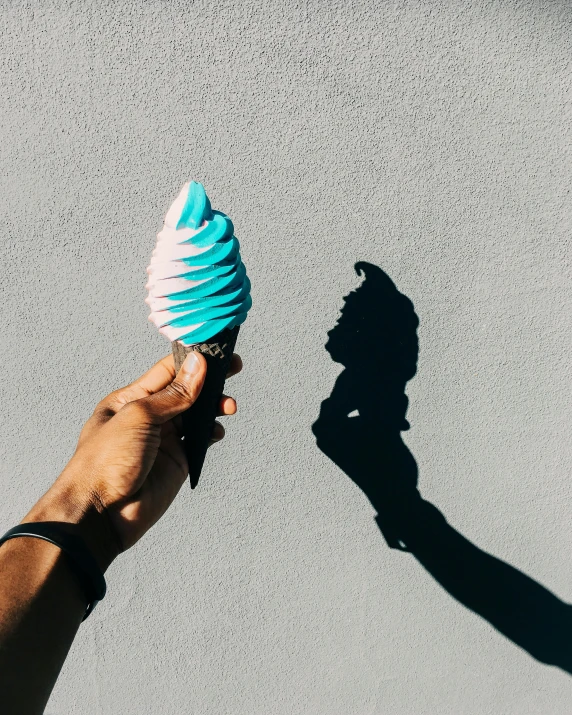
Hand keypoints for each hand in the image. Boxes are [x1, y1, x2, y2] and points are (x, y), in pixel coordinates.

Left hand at [23, 352, 242, 569]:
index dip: (192, 359)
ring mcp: (164, 440)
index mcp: (131, 399)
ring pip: (196, 415)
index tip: (216, 350)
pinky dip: (212, 432)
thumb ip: (174, 393)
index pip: (167, 371)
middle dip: (210, 379)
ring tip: (228, 406)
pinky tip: (216, 431)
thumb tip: (198, 365)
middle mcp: (149, 417)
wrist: (100, 514)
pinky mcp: (177, 462)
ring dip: (214, 406)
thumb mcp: (139, 416)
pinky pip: (200, 441)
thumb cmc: (105, 461)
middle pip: (186, 390)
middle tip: (234, 367)